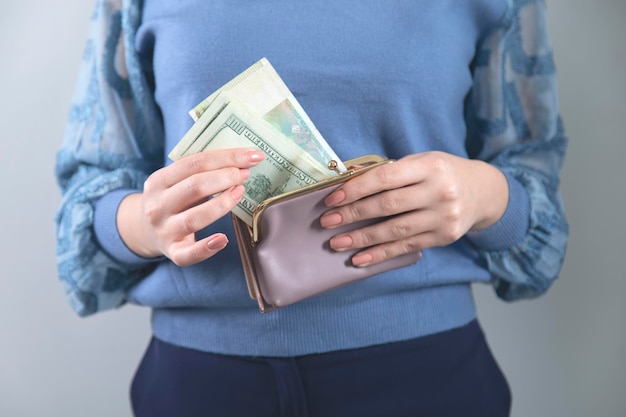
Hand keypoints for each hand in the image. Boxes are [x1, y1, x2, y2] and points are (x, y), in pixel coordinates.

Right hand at [118, 148, 264, 265]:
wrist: (146, 230)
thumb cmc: (172, 200)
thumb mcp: (176, 181)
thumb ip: (200, 171)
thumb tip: (240, 161)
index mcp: (158, 181)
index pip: (195, 163)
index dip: (227, 157)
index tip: (253, 156)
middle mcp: (157, 206)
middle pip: (195, 186)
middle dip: (226, 177)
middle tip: (245, 174)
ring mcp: (164, 230)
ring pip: (195, 218)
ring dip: (223, 204)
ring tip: (240, 192)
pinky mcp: (173, 252)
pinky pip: (190, 253)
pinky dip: (207, 248)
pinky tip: (223, 239)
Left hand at [319, 151, 508, 266]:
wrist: (484, 192)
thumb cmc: (442, 173)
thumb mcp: (421, 161)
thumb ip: (389, 170)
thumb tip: (347, 178)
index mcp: (429, 167)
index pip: (386, 178)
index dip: (356, 189)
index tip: (332, 199)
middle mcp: (439, 192)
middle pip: (388, 206)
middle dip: (353, 214)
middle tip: (327, 222)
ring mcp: (443, 217)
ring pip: (395, 231)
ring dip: (362, 238)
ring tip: (337, 243)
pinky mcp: (444, 238)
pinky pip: (406, 248)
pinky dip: (380, 254)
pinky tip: (359, 259)